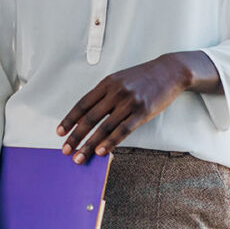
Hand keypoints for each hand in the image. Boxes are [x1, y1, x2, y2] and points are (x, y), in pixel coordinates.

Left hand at [58, 54, 196, 162]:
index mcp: (107, 83)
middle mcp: (116, 92)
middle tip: (66, 150)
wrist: (169, 72)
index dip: (69, 120)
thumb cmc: (143, 77)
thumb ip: (104, 94)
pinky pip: (122, 130)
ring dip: (89, 144)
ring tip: (80, 157)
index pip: (82, 104)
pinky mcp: (142, 112)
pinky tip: (101, 151)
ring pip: (104, 127)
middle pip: (90, 118)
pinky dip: (110, 142)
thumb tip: (87, 115)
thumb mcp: (120, 79)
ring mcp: (129, 102)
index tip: (60, 132)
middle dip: (75, 137)